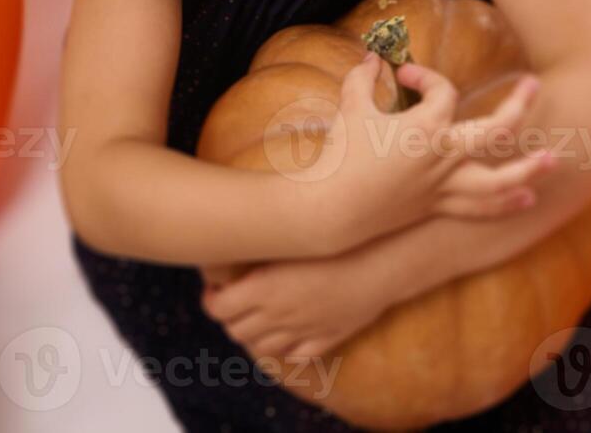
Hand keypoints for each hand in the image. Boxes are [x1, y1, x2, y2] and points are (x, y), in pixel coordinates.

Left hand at [201, 247, 391, 361]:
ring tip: (259, 316)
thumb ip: (258, 242)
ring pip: (263, 347)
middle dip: (230, 317)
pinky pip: (296, 354)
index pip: (218, 308)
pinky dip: (286, 348)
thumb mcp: (287, 237)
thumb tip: (232, 235)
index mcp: (262, 289)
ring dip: (255, 334)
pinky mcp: (326, 338)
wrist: (379, 258)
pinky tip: (288, 331)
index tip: (216, 289)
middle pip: (237, 330)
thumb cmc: (332, 238)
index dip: (211, 300)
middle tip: (234, 301)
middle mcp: (278, 314)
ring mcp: (303, 330)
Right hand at [316, 51, 558, 250]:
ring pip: (497, 179)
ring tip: (552, 161)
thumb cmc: (341, 156)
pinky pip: (477, 207)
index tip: (403, 76)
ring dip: (527, 169)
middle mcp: (443, 156)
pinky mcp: (436, 206)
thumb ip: (362, 79)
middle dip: (519, 106)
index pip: (443, 92)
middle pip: (496, 129)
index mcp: (425, 127)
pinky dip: (503, 204)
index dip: (425, 77)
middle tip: (535, 85)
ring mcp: (443, 185)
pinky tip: (527, 199)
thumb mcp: (350, 108)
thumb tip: (372, 58)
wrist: (332, 209)